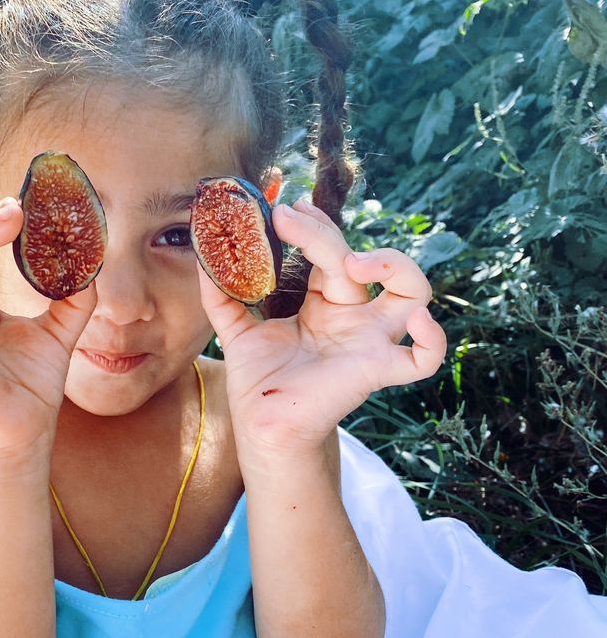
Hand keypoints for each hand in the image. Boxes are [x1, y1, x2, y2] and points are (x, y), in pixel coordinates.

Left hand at [196, 197, 446, 457]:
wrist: (262, 428)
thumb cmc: (259, 384)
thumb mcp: (237, 331)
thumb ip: (222, 296)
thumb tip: (205, 258)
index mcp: (325, 306)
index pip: (331, 253)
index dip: (314, 227)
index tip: (286, 208)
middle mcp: (353, 318)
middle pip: (363, 261)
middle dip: (328, 235)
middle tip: (293, 221)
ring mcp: (369, 341)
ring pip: (413, 292)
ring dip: (395, 265)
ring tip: (354, 262)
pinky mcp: (375, 370)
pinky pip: (423, 358)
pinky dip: (431, 339)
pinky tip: (417, 320)